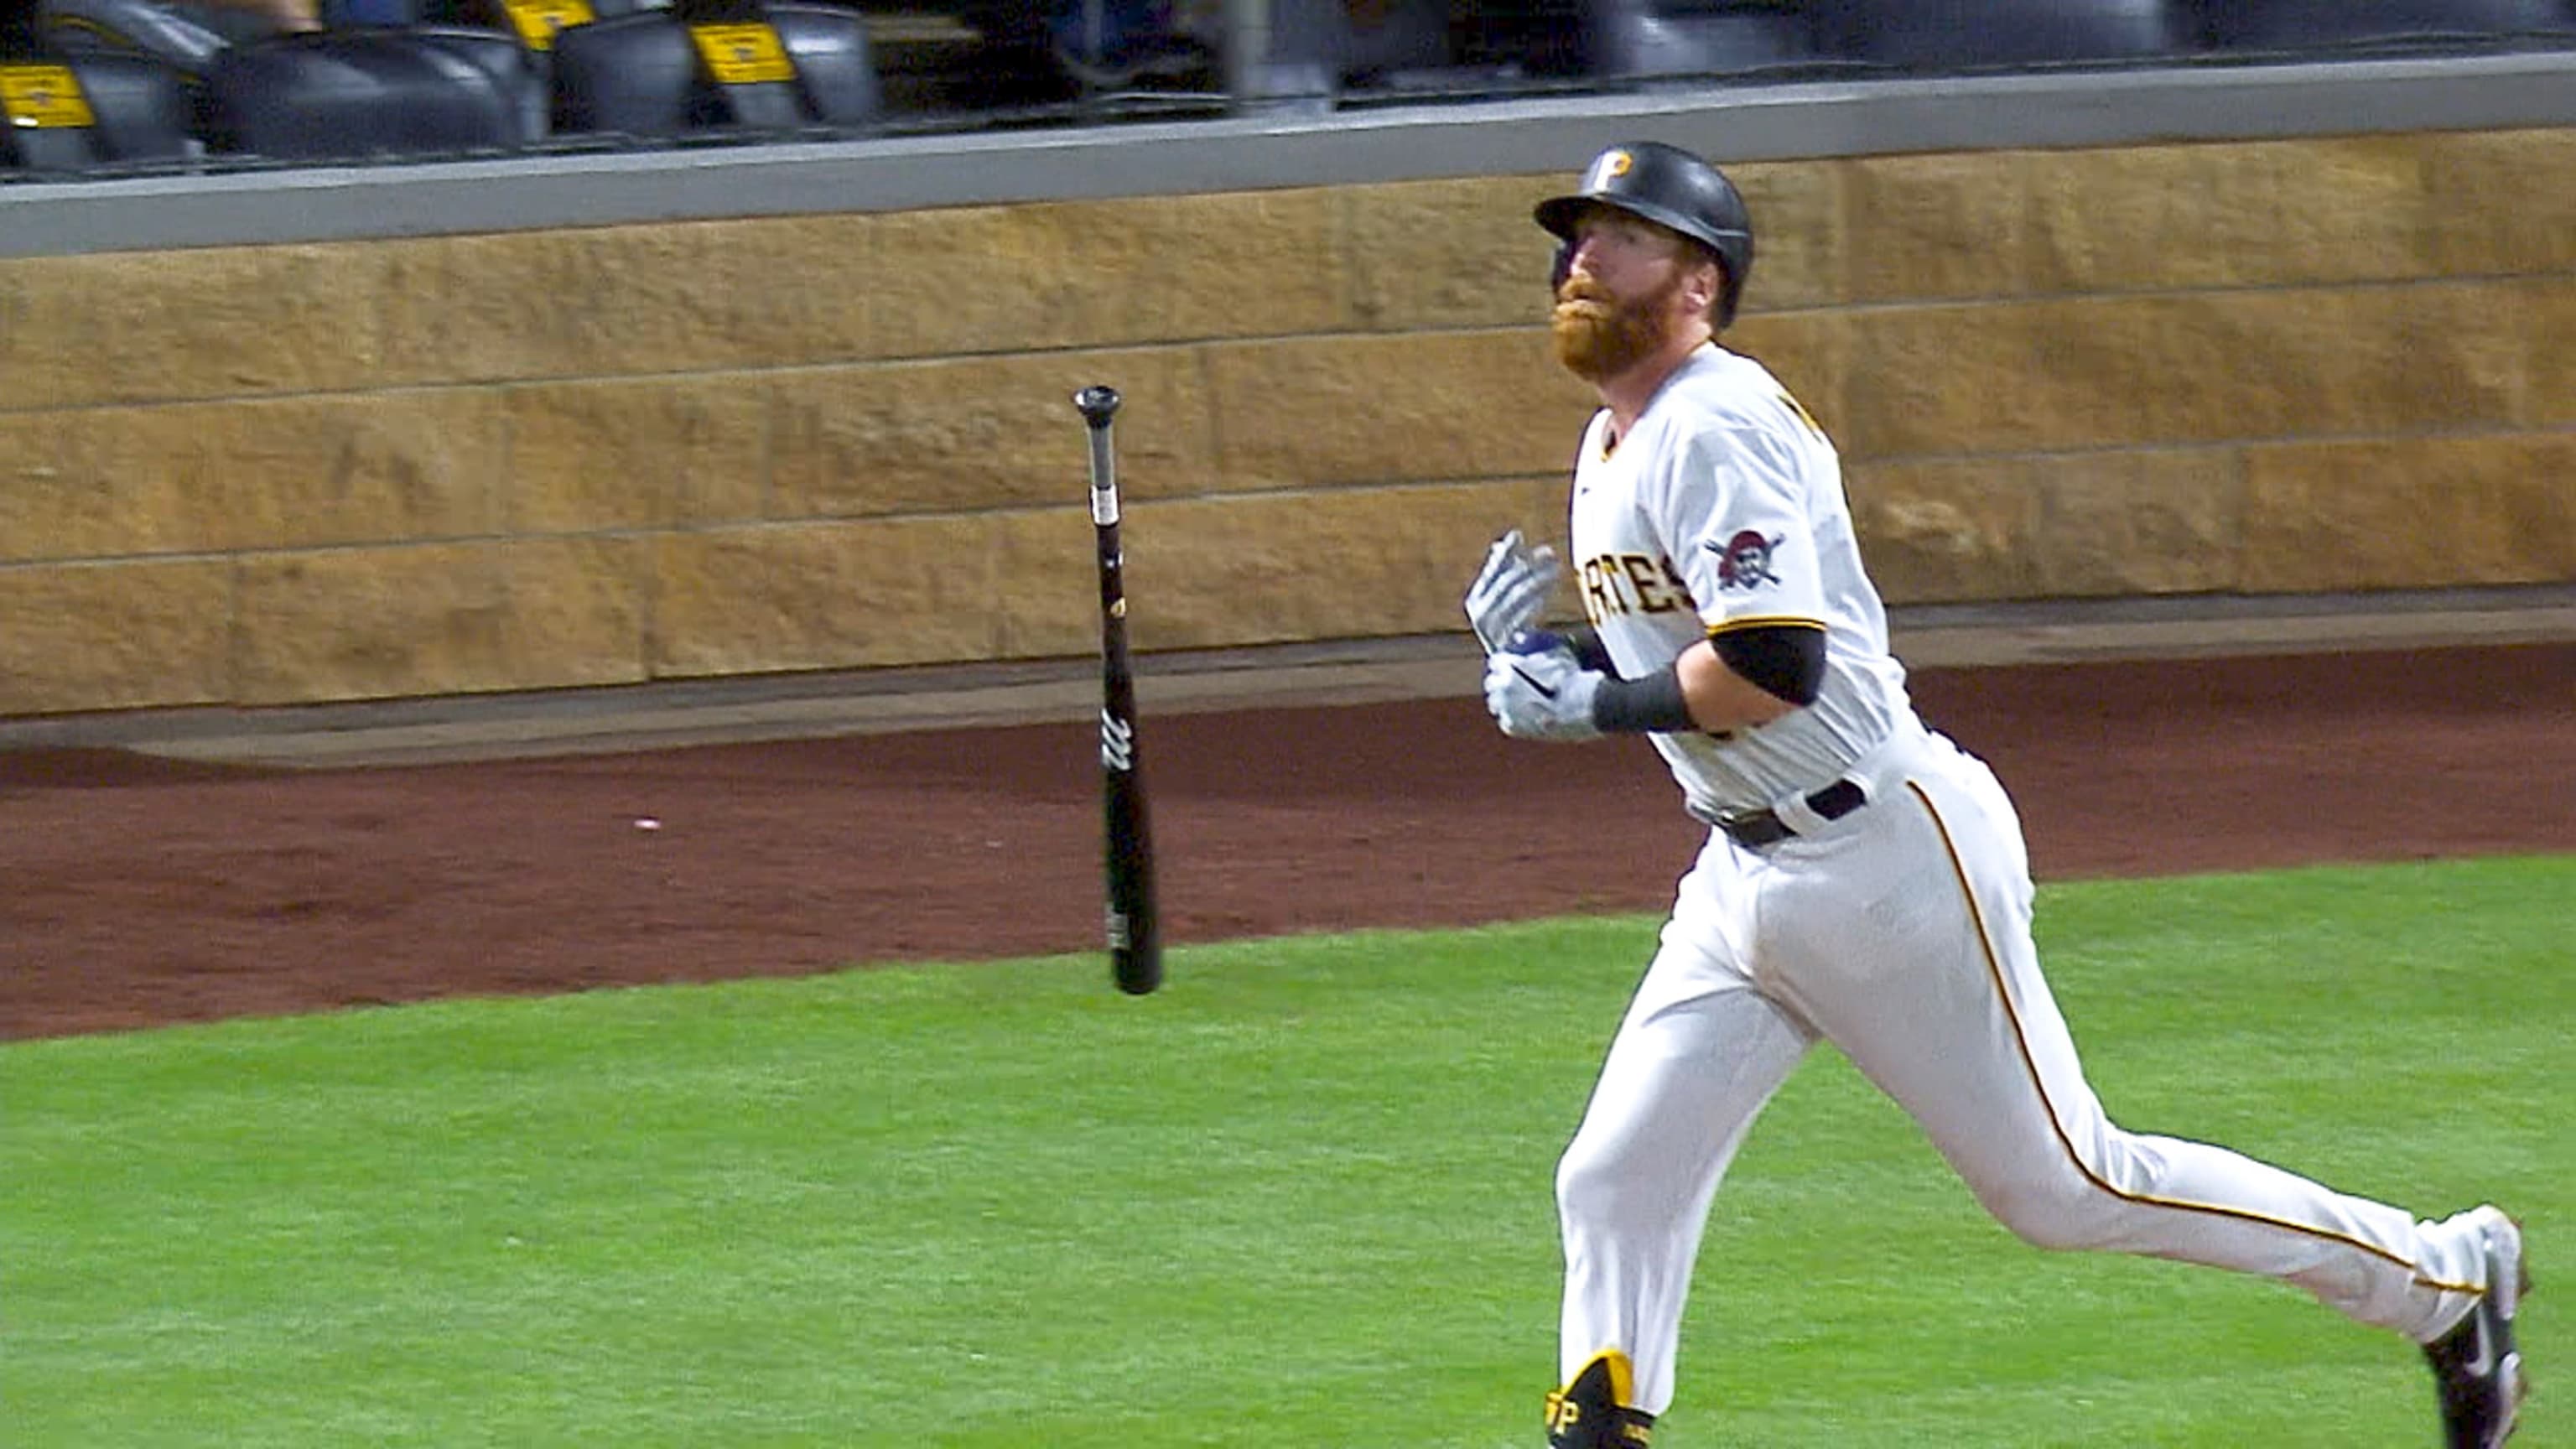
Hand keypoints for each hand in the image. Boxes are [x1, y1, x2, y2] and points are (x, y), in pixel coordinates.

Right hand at [1463, 529, 1561, 654]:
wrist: (1515, 667)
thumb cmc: (1511, 626)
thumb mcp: (1507, 597)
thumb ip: (1508, 568)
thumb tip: (1515, 535)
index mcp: (1475, 601)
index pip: (1490, 571)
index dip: (1504, 553)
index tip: (1518, 534)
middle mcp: (1480, 615)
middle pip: (1505, 582)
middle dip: (1528, 565)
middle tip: (1549, 552)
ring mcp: (1493, 630)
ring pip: (1516, 596)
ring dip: (1538, 579)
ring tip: (1556, 567)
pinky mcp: (1509, 641)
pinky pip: (1524, 615)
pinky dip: (1537, 599)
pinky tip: (1550, 589)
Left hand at [1483, 634, 1601, 741]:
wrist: (1588, 707)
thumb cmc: (1576, 679)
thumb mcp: (1557, 655)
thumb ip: (1535, 651)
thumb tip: (1521, 642)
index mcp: (1509, 667)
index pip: (1497, 662)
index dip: (1505, 662)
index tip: (1511, 664)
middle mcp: (1502, 688)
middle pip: (1492, 683)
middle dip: (1500, 681)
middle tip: (1513, 683)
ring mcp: (1506, 709)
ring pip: (1496, 703)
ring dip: (1504, 701)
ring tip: (1519, 701)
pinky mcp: (1513, 727)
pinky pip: (1507, 721)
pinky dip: (1514, 718)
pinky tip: (1525, 716)